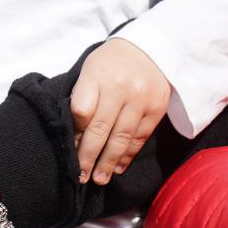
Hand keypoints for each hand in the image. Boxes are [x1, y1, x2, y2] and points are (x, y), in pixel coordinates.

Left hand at [70, 38, 172, 184]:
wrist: (150, 48)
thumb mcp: (90, 71)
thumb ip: (83, 98)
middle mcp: (120, 87)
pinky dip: (128, 154)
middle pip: (100, 128)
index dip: (75, 134)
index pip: (81, 110)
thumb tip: (76, 136)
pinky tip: (118, 167)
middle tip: (81, 177)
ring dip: (109, 162)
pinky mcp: (157, 108)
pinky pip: (140, 136)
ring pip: (122, 137)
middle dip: (89, 156)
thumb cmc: (111, 63)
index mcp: (97, 75)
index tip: (70, 150)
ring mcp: (141, 99)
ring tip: (99, 179)